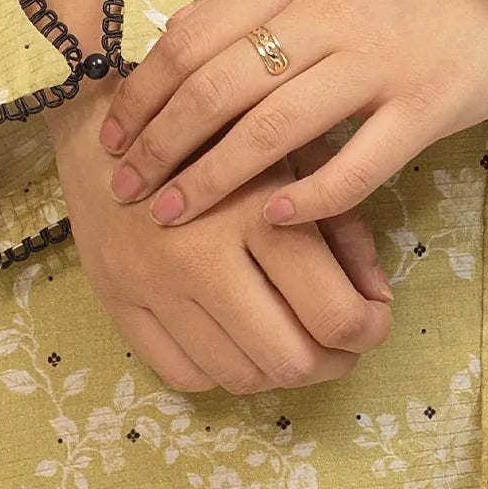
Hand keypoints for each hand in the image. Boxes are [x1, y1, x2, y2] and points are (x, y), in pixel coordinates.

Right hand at [47, 77, 392, 396]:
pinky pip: (184, 375)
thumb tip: (377, 295)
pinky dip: (222, 371)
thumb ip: (340, 218)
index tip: (376, 319)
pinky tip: (240, 339)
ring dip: (281, 373)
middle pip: (290, 359)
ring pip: (239, 376)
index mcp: (255, 211)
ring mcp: (155, 287)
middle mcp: (201, 257)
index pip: (332, 312)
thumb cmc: (218, 125)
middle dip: (334, 363)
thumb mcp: (293, 149)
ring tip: (297, 340)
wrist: (110, 112)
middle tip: (345, 344)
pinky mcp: (118, 304)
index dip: (369, 330)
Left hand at [96, 0, 487, 233]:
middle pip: (222, 84)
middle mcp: (332, 10)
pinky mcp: (426, 105)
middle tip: (126, 190)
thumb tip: (173, 41)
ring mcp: (381, 59)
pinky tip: (273, 222)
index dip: (145, 92)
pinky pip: (357, 164)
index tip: (112, 137)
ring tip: (171, 217)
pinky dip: (308, 199)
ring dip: (213, 179)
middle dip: (162, 143)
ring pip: (275, 128)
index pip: (196, 35)